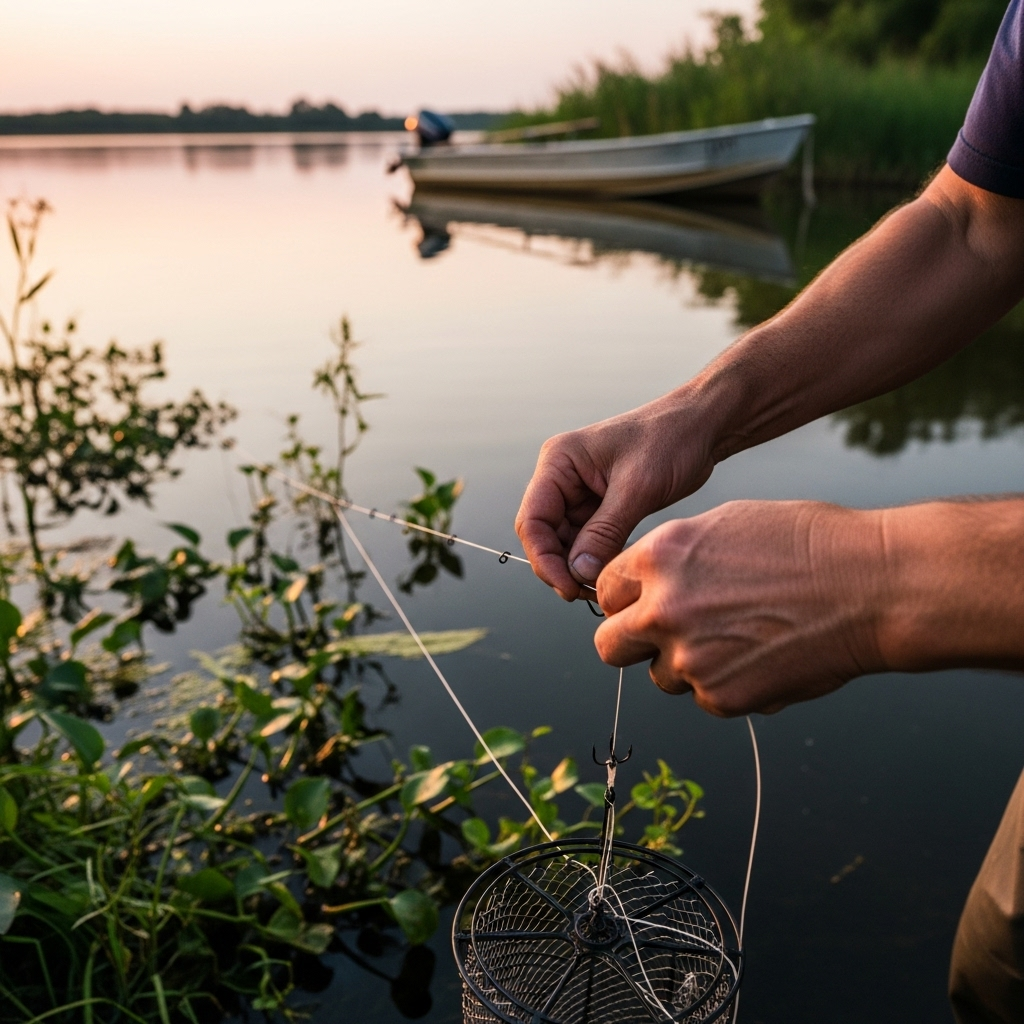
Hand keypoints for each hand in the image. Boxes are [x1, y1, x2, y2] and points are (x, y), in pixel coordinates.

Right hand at [514, 396, 717, 600]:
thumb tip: (577, 573)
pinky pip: (587, 542)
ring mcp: (579, 493)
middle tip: (589, 595)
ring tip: (605, 587)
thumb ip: (604, 531)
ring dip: (580, 568)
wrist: (701, 426)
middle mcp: (561, 478)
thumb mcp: (637, 487)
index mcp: (559, 462)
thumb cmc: (670, 440)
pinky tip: (614, 573)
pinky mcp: (599, 506)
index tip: (569, 588)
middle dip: (562, 567)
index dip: (544, 559)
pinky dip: (596, 560)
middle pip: (545, 536)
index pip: (533, 520)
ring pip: (566, 544)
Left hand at [593, 500, 886, 715]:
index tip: (642, 604)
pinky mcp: (721, 698)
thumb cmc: (807, 544)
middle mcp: (663, 609)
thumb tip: (646, 587)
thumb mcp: (725, 525)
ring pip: (660, 676)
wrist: (872, 586)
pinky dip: (726, 684)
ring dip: (684, 665)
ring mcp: (689, 659)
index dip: (625, 598)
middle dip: (631, 641)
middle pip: (609, 646)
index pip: (605, 590)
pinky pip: (704, 697)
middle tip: (663, 637)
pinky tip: (765, 656)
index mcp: (658, 557)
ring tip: (738, 638)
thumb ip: (673, 558)